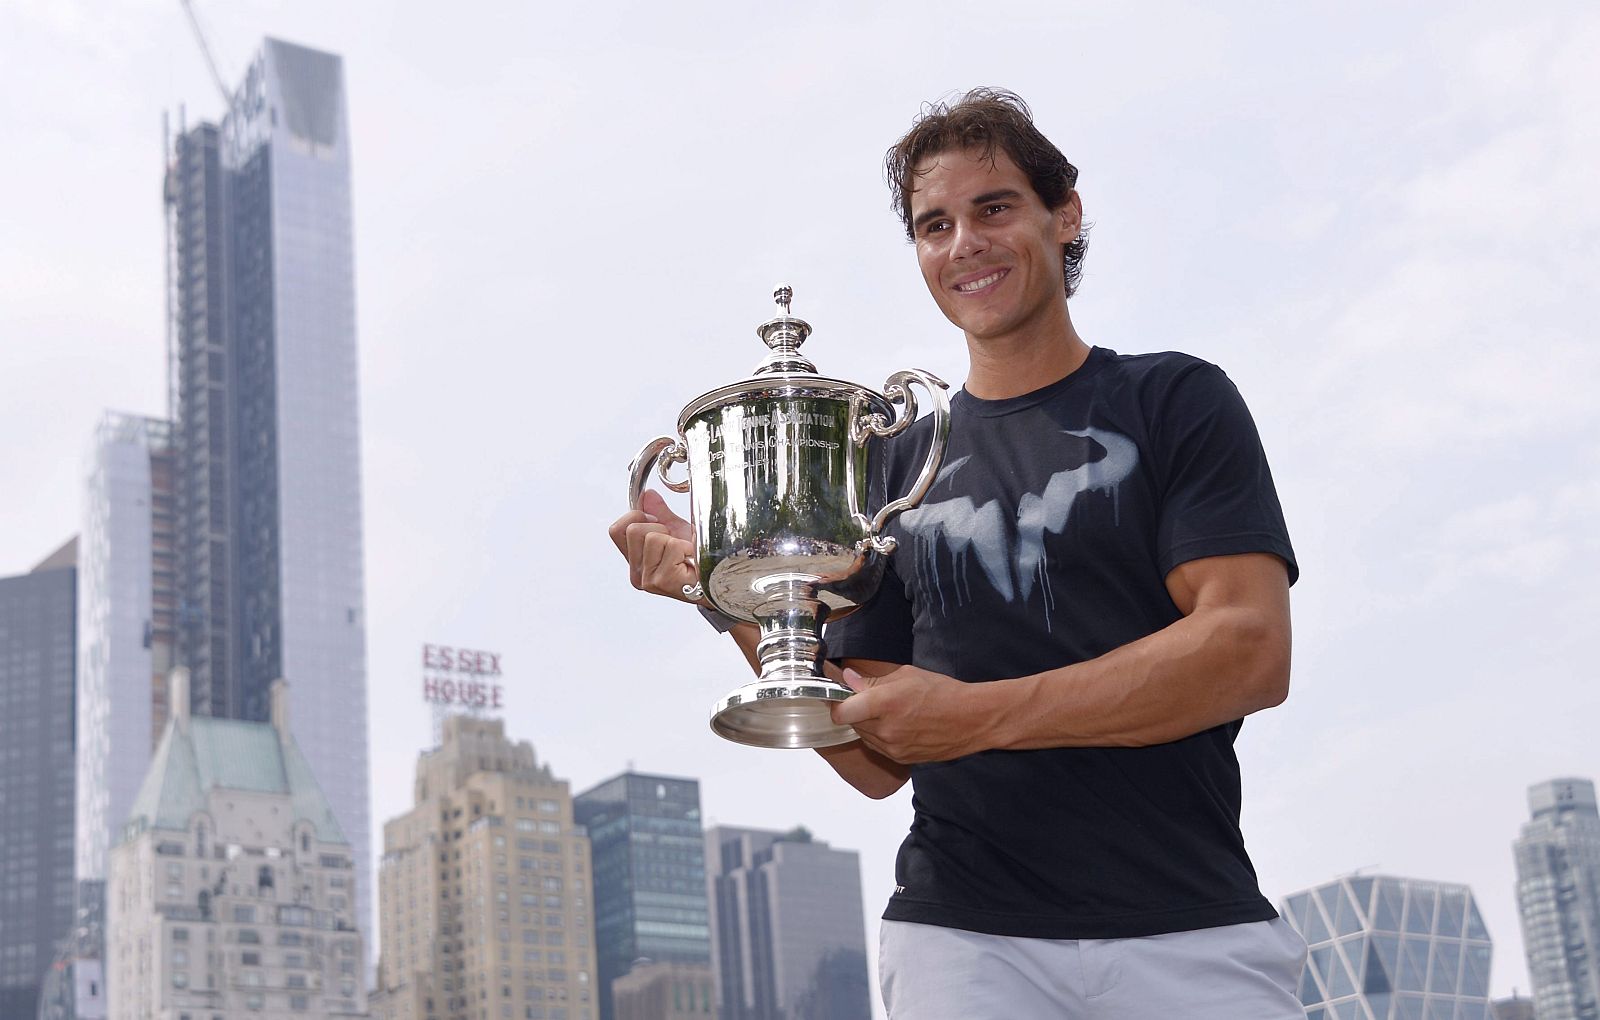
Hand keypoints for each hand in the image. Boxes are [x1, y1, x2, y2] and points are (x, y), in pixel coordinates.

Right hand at [607, 489, 699, 603]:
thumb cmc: (698, 563)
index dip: (636, 517)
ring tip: (685, 553)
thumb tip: (647, 496)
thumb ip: (660, 514)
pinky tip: (691, 559)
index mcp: (635, 562)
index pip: (616, 530)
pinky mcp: (662, 581)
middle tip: (675, 543)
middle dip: (659, 528)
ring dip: (675, 540)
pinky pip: (672, 546)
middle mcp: (637, 574)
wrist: (717, 582)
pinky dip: (686, 547)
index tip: (656, 522)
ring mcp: (648, 579)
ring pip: (653, 537)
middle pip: (633, 530)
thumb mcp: (675, 533)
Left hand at [830, 665, 997, 763]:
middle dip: (855, 710)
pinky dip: (881, 736)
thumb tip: (848, 679)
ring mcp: (893, 748)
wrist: (973, 720)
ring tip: (889, 711)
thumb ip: (872, 681)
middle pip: (851, 722)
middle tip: (869, 699)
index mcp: (885, 703)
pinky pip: (878, 747)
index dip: (837, 703)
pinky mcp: (900, 759)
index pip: (841, 712)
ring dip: (868, 724)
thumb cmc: (944, 692)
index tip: (840, 696)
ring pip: (864, 736)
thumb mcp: (907, 675)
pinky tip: (898, 725)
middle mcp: (886, 729)